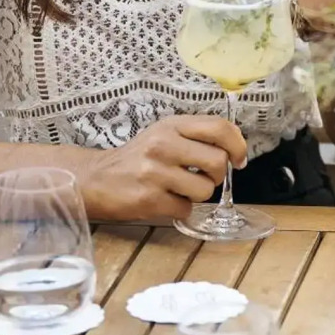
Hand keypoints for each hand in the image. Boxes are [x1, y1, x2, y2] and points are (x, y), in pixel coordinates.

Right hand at [78, 115, 246, 221]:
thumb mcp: (165, 134)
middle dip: (217, 175)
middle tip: (204, 177)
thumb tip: (236, 146)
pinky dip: (179, 209)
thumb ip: (197, 135)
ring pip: (205, 190)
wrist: (95, 178)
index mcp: (172, 125)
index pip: (219, 128)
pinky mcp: (148, 199)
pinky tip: (164, 200)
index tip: (239, 160)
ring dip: (197, 195)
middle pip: (218, 162)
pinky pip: (185, 209)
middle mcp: (163, 145)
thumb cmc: (138, 157)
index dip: (238, 145)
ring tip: (179, 189)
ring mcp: (155, 173)